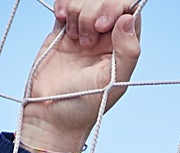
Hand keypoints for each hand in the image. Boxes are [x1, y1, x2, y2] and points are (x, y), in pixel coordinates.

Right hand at [18, 0, 141, 152]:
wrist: (51, 114)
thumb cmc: (84, 105)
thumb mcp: (111, 82)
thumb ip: (127, 52)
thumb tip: (129, 18)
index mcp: (124, 47)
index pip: (129, 10)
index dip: (115, 8)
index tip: (103, 26)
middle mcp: (106, 37)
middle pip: (106, 1)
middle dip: (94, 10)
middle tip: (86, 39)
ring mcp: (85, 31)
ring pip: (85, 0)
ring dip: (79, 11)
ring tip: (75, 38)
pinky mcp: (63, 30)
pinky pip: (67, 3)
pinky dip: (64, 5)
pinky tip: (62, 20)